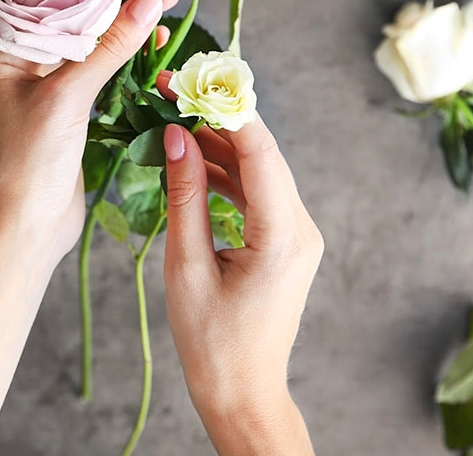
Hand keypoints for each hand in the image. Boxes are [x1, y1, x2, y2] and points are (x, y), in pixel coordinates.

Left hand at [0, 0, 178, 260]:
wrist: (24, 229)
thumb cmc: (27, 164)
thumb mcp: (67, 98)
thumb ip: (108, 47)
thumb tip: (147, 2)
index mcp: (0, 49)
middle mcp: (18, 60)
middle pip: (73, 10)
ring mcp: (43, 83)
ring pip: (90, 38)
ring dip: (128, 19)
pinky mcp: (66, 105)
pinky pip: (98, 67)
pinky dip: (126, 52)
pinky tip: (155, 38)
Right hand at [157, 79, 322, 455]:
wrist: (242, 391)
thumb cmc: (212, 342)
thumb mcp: (187, 266)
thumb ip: (185, 195)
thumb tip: (175, 137)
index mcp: (284, 235)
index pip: (259, 150)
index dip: (222, 108)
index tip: (184, 80)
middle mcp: (301, 227)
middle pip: (261, 153)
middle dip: (215, 118)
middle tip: (170, 91)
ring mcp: (296, 233)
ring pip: (258, 169)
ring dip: (217, 144)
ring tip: (171, 119)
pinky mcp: (284, 240)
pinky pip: (256, 193)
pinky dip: (224, 174)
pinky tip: (190, 160)